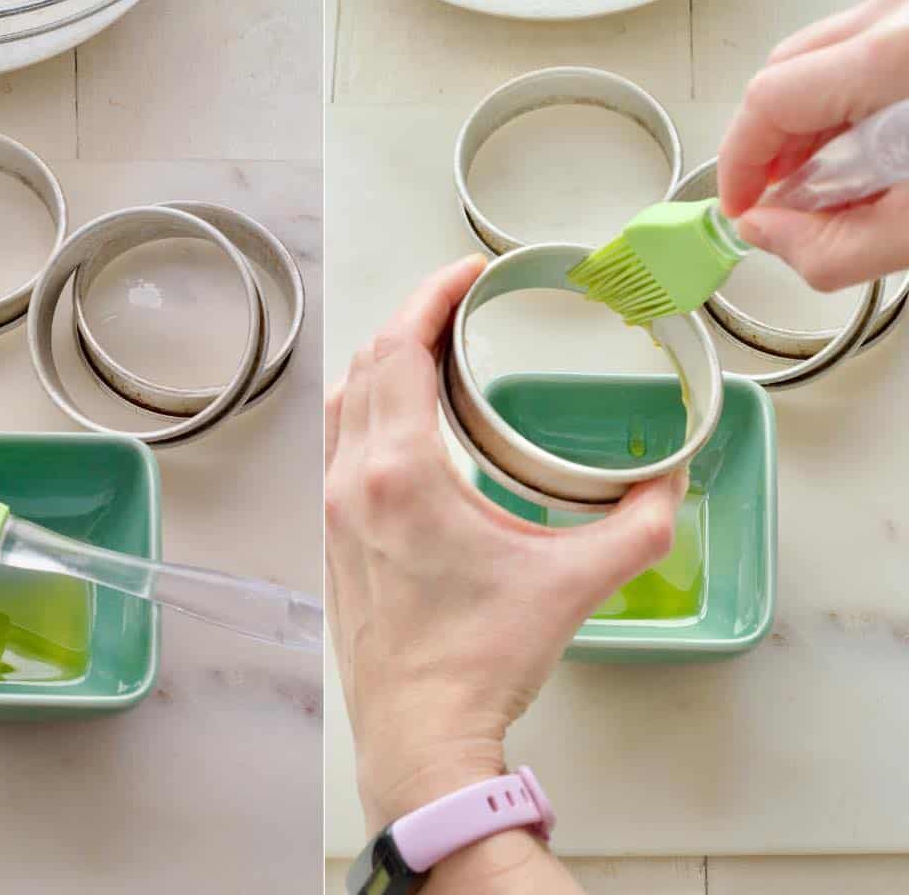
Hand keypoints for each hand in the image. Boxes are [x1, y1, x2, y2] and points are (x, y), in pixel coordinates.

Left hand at [324, 255, 688, 837]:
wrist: (418, 734)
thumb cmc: (480, 660)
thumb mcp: (573, 584)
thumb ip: (638, 526)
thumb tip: (672, 485)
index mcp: (400, 471)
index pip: (399, 350)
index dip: (431, 297)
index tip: (466, 273)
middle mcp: (353, 480)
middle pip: (367, 364)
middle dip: (413, 320)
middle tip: (461, 305)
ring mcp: (334, 510)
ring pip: (344, 404)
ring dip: (383, 364)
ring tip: (433, 352)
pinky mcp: (334, 538)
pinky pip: (338, 446)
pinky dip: (367, 410)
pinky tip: (405, 424)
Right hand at [718, 0, 908, 290]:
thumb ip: (839, 248)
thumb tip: (769, 236)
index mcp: (899, 55)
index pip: (769, 100)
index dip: (740, 163)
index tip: (741, 207)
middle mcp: (903, 13)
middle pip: (782, 72)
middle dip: (769, 145)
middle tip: (784, 200)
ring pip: (817, 57)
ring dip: (807, 124)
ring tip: (837, 176)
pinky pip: (858, 47)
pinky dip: (846, 100)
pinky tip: (873, 143)